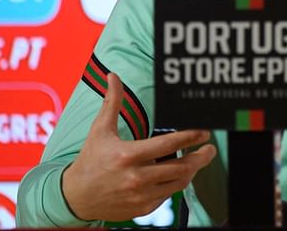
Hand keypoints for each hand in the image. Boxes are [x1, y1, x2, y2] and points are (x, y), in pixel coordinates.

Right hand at [62, 72, 216, 220]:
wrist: (76, 197)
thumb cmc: (90, 160)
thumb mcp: (100, 129)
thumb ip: (112, 102)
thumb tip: (113, 77)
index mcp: (128, 156)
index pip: (168, 145)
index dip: (190, 137)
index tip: (204, 132)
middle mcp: (136, 178)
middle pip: (180, 167)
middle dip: (200, 157)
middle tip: (210, 148)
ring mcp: (141, 196)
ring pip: (178, 183)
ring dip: (192, 170)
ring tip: (199, 159)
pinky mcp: (143, 208)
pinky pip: (168, 195)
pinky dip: (176, 183)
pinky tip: (179, 173)